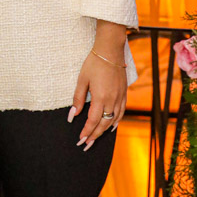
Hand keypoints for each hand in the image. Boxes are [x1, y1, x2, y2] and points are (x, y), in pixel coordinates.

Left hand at [69, 21, 127, 150]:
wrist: (111, 51)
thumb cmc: (94, 63)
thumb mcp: (82, 79)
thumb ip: (78, 98)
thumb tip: (72, 115)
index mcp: (100, 97)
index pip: (93, 120)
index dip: (86, 131)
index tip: (80, 139)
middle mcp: (112, 100)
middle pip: (103, 123)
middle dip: (94, 135)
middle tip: (86, 145)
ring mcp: (120, 97)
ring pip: (113, 120)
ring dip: (104, 131)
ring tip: (96, 139)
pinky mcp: (124, 93)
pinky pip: (121, 112)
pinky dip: (116, 121)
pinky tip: (111, 126)